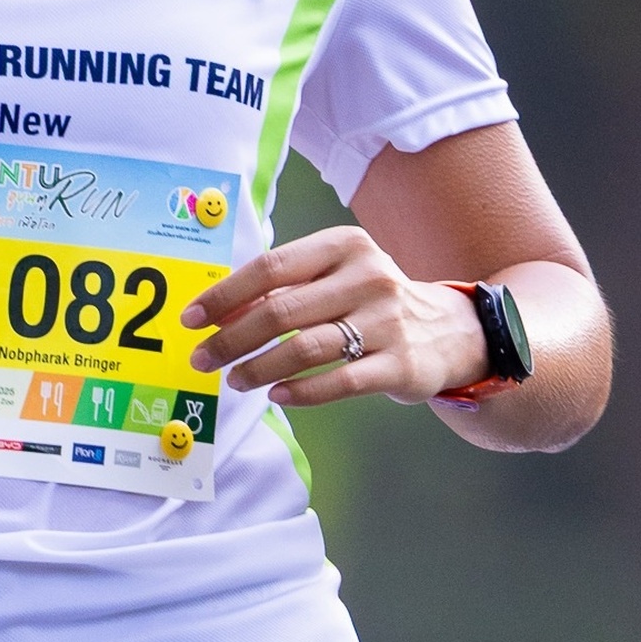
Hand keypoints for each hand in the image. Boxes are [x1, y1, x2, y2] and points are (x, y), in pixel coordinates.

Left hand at [181, 222, 489, 406]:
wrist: (448, 331)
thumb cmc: (370, 302)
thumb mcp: (333, 280)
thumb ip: (282, 291)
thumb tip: (216, 314)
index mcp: (345, 246)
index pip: (271, 266)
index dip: (225, 294)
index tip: (192, 318)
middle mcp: (368, 277)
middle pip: (281, 310)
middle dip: (231, 339)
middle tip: (203, 359)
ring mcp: (386, 321)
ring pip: (305, 348)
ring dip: (259, 368)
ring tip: (235, 381)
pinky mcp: (399, 364)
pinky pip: (338, 382)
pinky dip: (300, 392)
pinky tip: (276, 395)